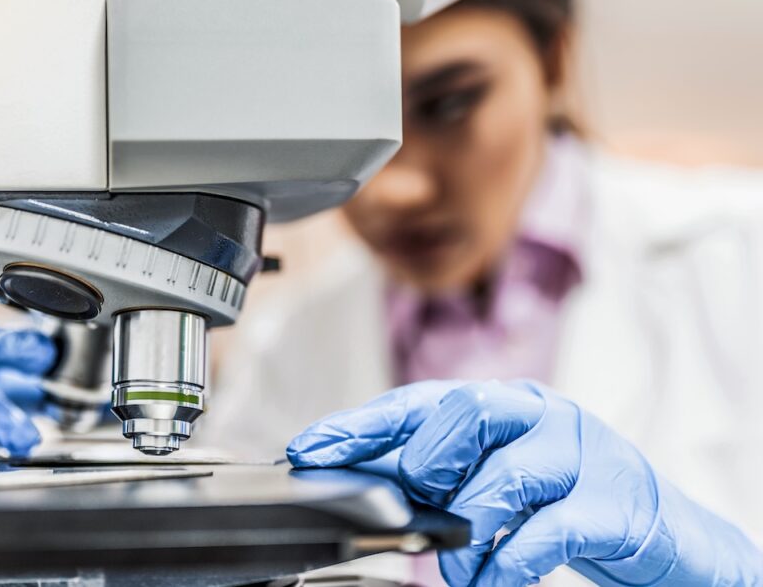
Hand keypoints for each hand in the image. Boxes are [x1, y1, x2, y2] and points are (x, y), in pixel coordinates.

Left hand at [287, 380, 762, 585]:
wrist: (662, 532)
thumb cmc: (563, 501)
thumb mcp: (498, 479)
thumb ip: (444, 477)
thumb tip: (368, 485)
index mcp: (503, 405)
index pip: (419, 401)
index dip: (360, 424)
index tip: (307, 449)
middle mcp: (539, 414)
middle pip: (467, 409)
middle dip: (425, 460)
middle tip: (414, 507)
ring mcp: (580, 453)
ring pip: (506, 471)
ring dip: (467, 527)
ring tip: (457, 566)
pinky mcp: (613, 504)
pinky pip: (548, 530)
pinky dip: (508, 563)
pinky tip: (490, 581)